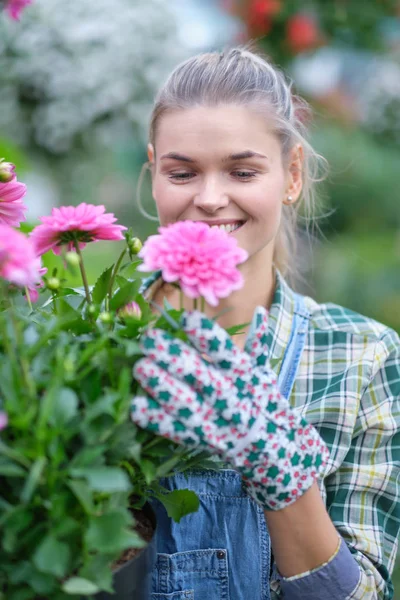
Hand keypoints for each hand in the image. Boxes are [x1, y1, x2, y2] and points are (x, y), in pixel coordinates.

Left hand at [131, 308, 328, 509]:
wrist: (273, 451)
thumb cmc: (262, 403)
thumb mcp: (264, 373)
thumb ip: (258, 343)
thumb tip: (260, 311)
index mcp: (245, 377)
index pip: (227, 353)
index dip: (207, 337)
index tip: (187, 318)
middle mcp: (231, 399)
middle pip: (202, 377)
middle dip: (175, 358)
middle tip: (150, 339)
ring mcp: (215, 423)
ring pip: (187, 404)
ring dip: (163, 386)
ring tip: (140, 367)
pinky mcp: (201, 441)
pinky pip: (177, 432)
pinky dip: (158, 420)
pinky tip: (137, 406)